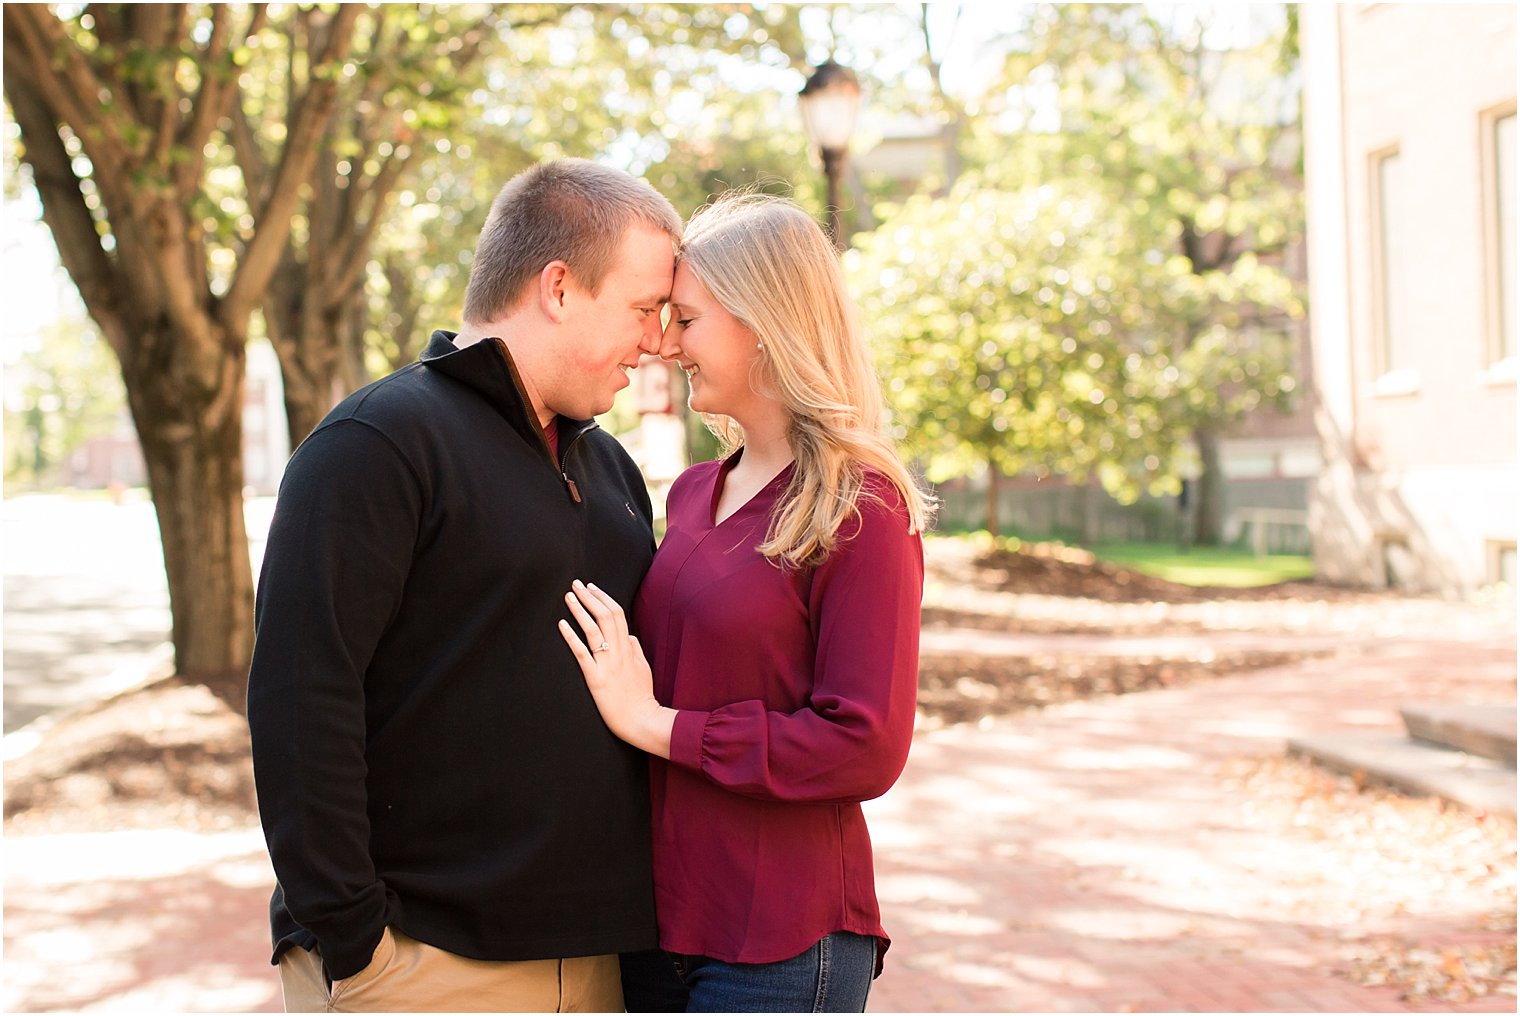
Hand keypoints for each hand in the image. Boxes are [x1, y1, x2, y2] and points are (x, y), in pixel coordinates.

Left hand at [558, 580, 674, 757]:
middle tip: (576, 584)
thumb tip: (629, 635)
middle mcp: (619, 652)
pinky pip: (582, 653)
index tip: (591, 587)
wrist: (640, 719)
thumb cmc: (641, 695)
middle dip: (590, 597)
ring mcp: (607, 664)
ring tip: (568, 597)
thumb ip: (635, 649)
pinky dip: (571, 637)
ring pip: (594, 630)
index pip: (618, 614)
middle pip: (605, 616)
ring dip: (580, 611)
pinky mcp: (596, 678)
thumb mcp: (643, 667)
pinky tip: (561, 625)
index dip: (603, 598)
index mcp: (629, 647)